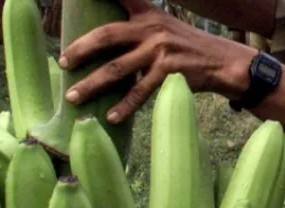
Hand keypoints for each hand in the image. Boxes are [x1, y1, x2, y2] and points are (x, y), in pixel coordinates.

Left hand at [57, 0, 253, 123]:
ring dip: (92, 84)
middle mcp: (151, 28)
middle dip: (80, 49)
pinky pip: (140, 92)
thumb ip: (138, 29)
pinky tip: (111, 116)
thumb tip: (103, 41)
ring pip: (117, 69)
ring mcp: (159, 50)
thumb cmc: (188, 48)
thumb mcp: (164, 27)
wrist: (222, 62)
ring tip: (74, 97)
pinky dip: (124, 106)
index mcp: (147, 14)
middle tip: (62, 62)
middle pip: (106, 35)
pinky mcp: (168, 72)